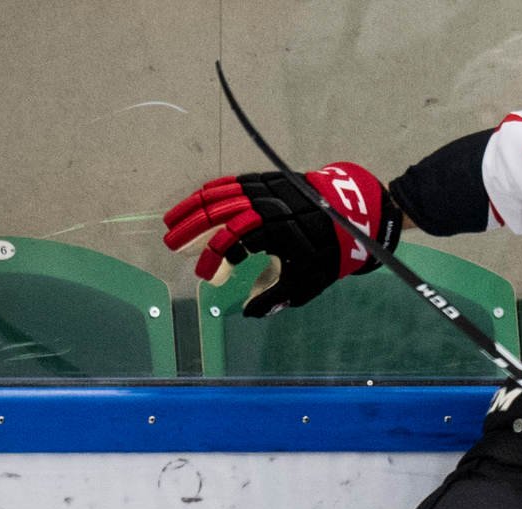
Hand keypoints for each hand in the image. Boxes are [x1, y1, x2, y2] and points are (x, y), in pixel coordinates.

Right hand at [162, 163, 398, 315]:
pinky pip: (233, 183)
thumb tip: (249, 314)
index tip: (204, 275)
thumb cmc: (326, 254)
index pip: (234, 240)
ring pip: (222, 194)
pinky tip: (196, 202)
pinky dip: (212, 192)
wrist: (351, 216)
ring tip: (171, 222)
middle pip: (221, 212)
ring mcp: (266, 189)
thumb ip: (276, 298)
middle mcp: (268, 205)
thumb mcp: (307, 283)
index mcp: (277, 230)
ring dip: (194, 208)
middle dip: (192, 229)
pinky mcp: (267, 180)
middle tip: (170, 244)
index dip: (214, 257)